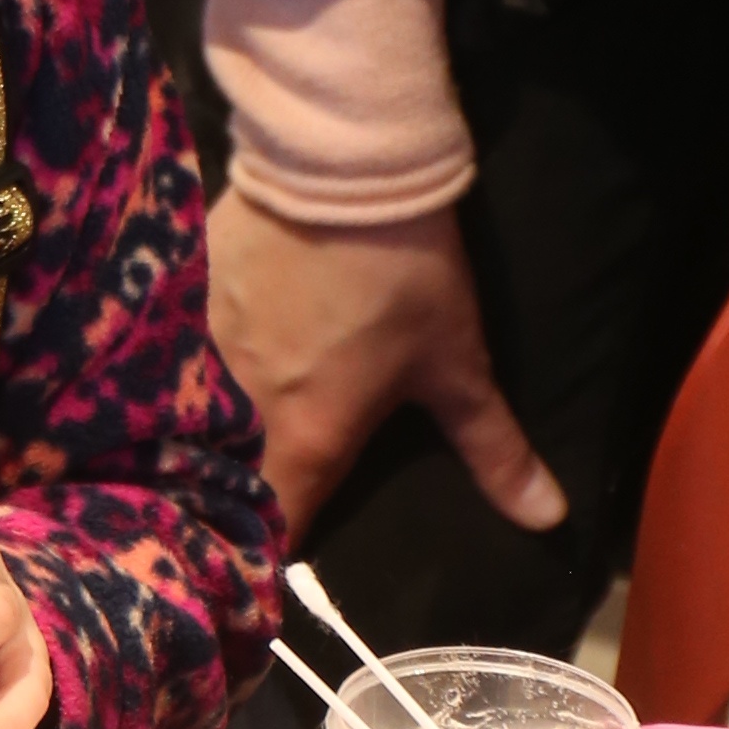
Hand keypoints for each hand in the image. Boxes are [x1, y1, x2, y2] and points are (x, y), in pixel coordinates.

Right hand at [205, 189, 562, 544]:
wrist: (340, 164)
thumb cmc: (403, 275)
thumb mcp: (456, 362)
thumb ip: (493, 449)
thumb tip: (547, 518)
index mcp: (305, 436)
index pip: (275, 528)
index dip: (273, 556)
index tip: (277, 564)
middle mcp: (240, 406)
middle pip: (227, 476)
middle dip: (238, 494)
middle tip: (254, 496)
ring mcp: (203, 347)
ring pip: (196, 411)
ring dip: (214, 426)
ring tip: (230, 426)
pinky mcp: (184, 293)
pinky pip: (181, 350)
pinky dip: (194, 364)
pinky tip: (216, 350)